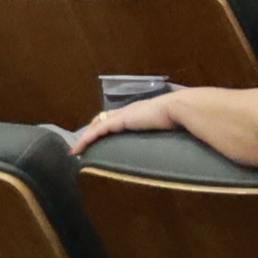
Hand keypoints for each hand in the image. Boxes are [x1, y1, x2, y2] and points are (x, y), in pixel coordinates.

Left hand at [68, 90, 185, 151]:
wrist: (179, 107)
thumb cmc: (181, 115)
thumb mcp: (172, 122)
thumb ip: (169, 126)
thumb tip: (178, 135)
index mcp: (141, 110)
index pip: (119, 116)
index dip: (107, 124)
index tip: (101, 135)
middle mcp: (129, 110)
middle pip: (103, 119)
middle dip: (93, 130)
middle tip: (85, 143)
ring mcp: (122, 115)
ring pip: (97, 125)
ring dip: (85, 137)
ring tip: (77, 150)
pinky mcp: (119, 122)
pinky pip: (97, 132)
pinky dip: (85, 140)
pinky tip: (78, 149)